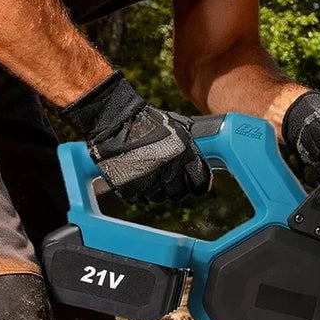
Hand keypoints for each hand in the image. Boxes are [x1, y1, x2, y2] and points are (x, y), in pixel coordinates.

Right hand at [60, 70, 210, 203]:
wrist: (115, 122)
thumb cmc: (147, 122)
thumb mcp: (178, 131)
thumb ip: (192, 153)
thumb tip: (205, 172)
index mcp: (184, 157)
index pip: (200, 184)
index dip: (197, 182)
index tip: (193, 180)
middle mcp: (169, 173)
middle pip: (179, 193)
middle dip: (176, 184)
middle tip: (167, 171)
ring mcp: (149, 183)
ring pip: (160, 197)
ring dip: (157, 187)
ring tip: (149, 169)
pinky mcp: (130, 190)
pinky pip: (140, 197)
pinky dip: (140, 189)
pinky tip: (136, 173)